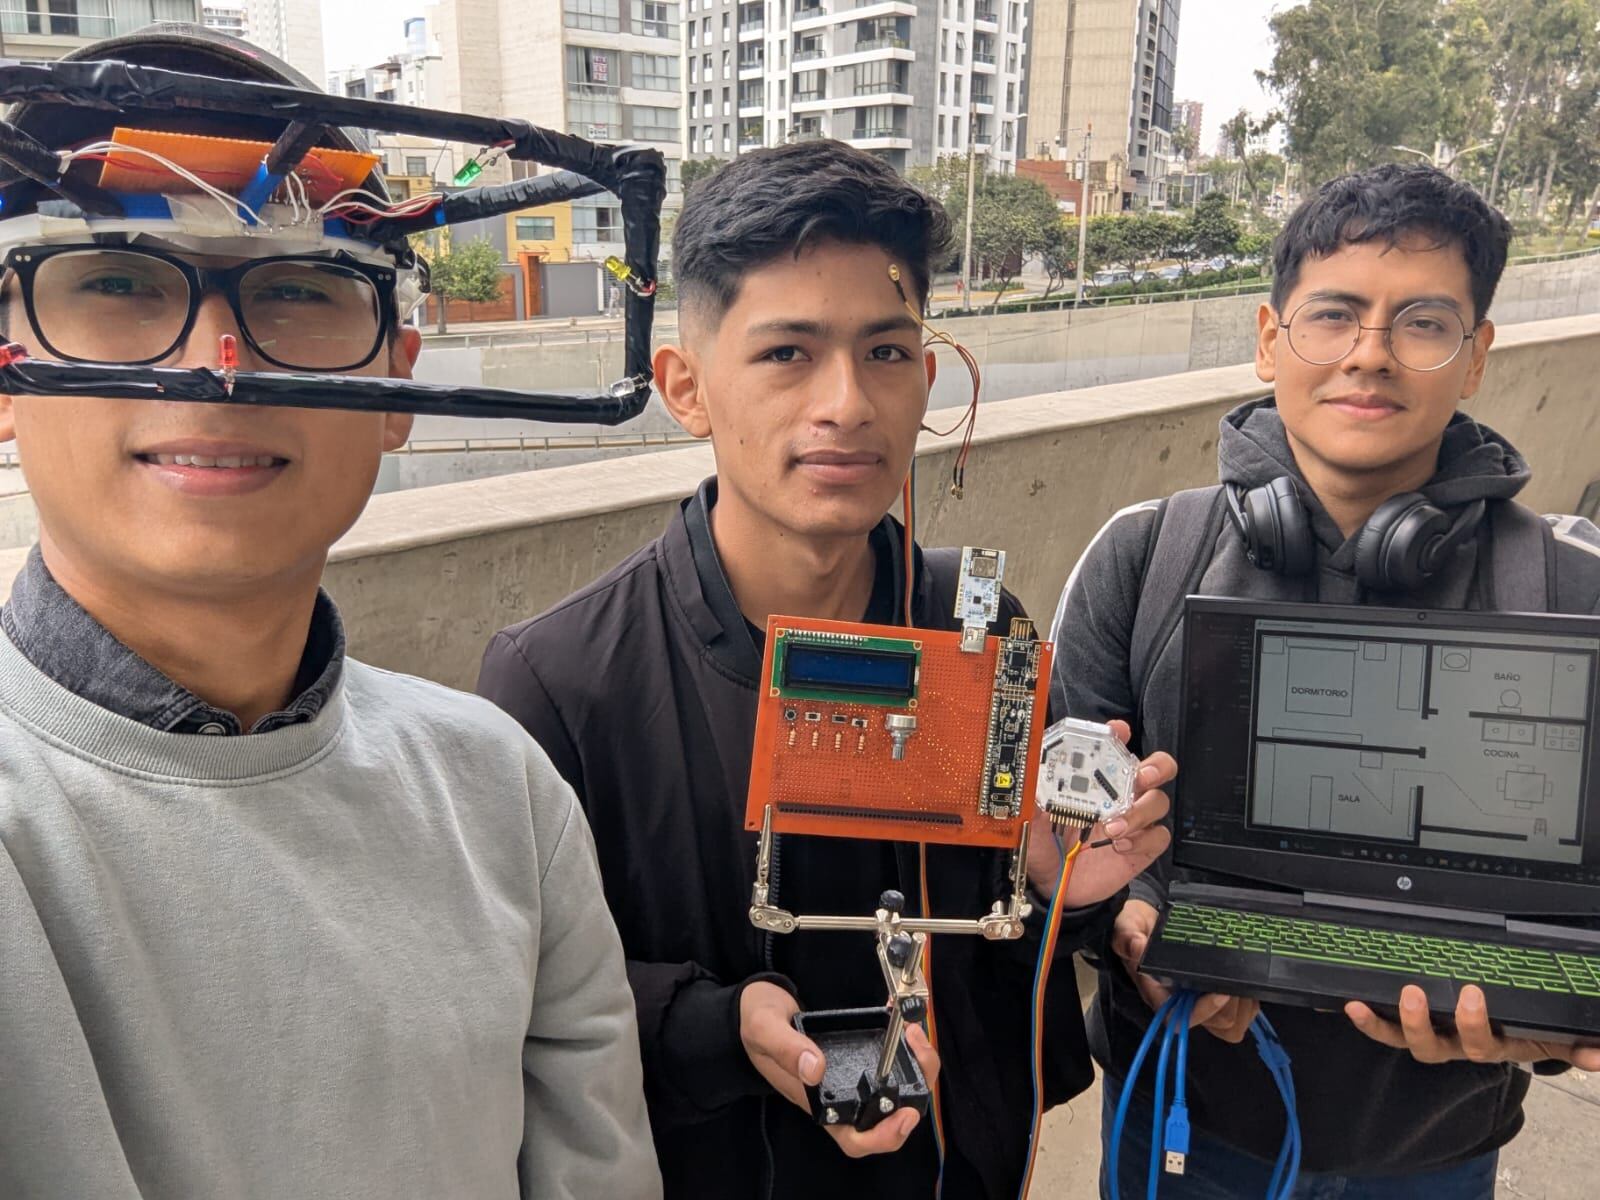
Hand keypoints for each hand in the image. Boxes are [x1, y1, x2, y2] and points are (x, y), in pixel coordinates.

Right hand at [738, 981, 941, 1156]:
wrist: (755, 1007)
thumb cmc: (756, 1024)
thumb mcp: (764, 1030)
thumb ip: (786, 1048)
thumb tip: (815, 1068)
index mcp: (817, 1104)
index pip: (856, 1139)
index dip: (885, 1136)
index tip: (905, 1113)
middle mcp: (839, 1097)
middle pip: (886, 1118)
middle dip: (913, 1094)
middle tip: (919, 1051)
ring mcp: (849, 1078)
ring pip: (894, 1090)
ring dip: (914, 1067)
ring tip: (914, 1033)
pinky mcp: (856, 1057)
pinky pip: (887, 1062)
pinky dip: (902, 1046)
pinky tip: (901, 1020)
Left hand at [1026, 720, 1173, 908]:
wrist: (1053, 886)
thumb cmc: (1043, 846)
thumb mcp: (1031, 821)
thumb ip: (1033, 801)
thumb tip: (1030, 781)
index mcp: (1093, 781)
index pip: (1114, 749)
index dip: (1119, 735)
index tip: (1118, 731)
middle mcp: (1118, 795)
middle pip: (1156, 769)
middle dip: (1156, 766)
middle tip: (1143, 775)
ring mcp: (1133, 821)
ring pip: (1158, 802)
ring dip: (1140, 811)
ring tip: (1112, 827)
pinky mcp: (1141, 847)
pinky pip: (1158, 836)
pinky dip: (1143, 839)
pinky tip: (1120, 845)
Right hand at [1112, 899, 1258, 1043]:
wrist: (1148, 920)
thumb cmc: (1136, 927)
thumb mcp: (1127, 925)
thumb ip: (1128, 935)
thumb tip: (1137, 945)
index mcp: (1159, 993)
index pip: (1181, 1017)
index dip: (1204, 1011)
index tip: (1222, 992)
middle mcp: (1182, 1002)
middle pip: (1215, 1023)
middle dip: (1233, 1005)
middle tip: (1239, 978)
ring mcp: (1201, 1001)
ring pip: (1232, 1022)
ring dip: (1244, 1004)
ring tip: (1244, 978)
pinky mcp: (1217, 996)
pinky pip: (1241, 1013)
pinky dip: (1250, 1001)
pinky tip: (1247, 979)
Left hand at [1347, 984, 1599, 1069]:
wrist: (1508, 1031)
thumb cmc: (1525, 1028)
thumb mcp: (1551, 1035)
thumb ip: (1574, 1044)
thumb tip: (1598, 1055)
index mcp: (1490, 1045)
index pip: (1481, 1042)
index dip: (1474, 1024)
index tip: (1473, 994)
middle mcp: (1456, 1044)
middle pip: (1435, 1045)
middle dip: (1420, 1023)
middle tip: (1414, 994)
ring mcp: (1432, 1036)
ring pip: (1405, 1039)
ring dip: (1386, 1024)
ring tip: (1365, 1005)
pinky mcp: (1409, 1025)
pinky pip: (1384, 1029)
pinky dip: (1367, 1023)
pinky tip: (1347, 1007)